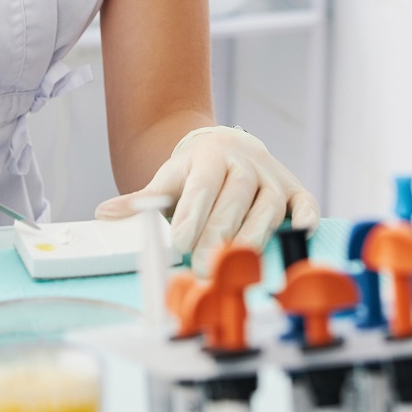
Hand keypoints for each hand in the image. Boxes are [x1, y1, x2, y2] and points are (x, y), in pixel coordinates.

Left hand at [95, 126, 317, 272]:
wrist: (224, 147)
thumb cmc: (194, 173)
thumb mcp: (166, 180)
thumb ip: (140, 201)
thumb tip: (105, 214)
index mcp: (210, 158)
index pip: (201, 188)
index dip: (191, 216)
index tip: (178, 243)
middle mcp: (245, 164)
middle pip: (233, 200)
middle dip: (217, 234)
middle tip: (202, 265)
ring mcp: (272, 177)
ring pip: (267, 207)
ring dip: (253, 235)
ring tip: (235, 262)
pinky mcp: (295, 190)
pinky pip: (305, 202)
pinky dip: (306, 217)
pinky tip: (302, 233)